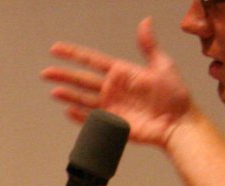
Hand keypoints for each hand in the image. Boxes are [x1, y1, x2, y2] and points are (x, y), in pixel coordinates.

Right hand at [43, 18, 194, 148]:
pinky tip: (68, 111)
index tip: (56, 49)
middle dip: (63, 75)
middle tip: (45, 72)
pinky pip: (91, 120)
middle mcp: (112, 89)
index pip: (91, 60)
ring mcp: (111, 107)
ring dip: (68, 95)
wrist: (178, 122)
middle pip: (82, 80)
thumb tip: (145, 22)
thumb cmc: (175, 94)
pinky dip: (79, 117)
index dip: (73, 54)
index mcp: (121, 73)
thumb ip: (148, 46)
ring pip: (83, 99)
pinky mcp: (112, 124)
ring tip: (54, 91)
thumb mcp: (162, 65)